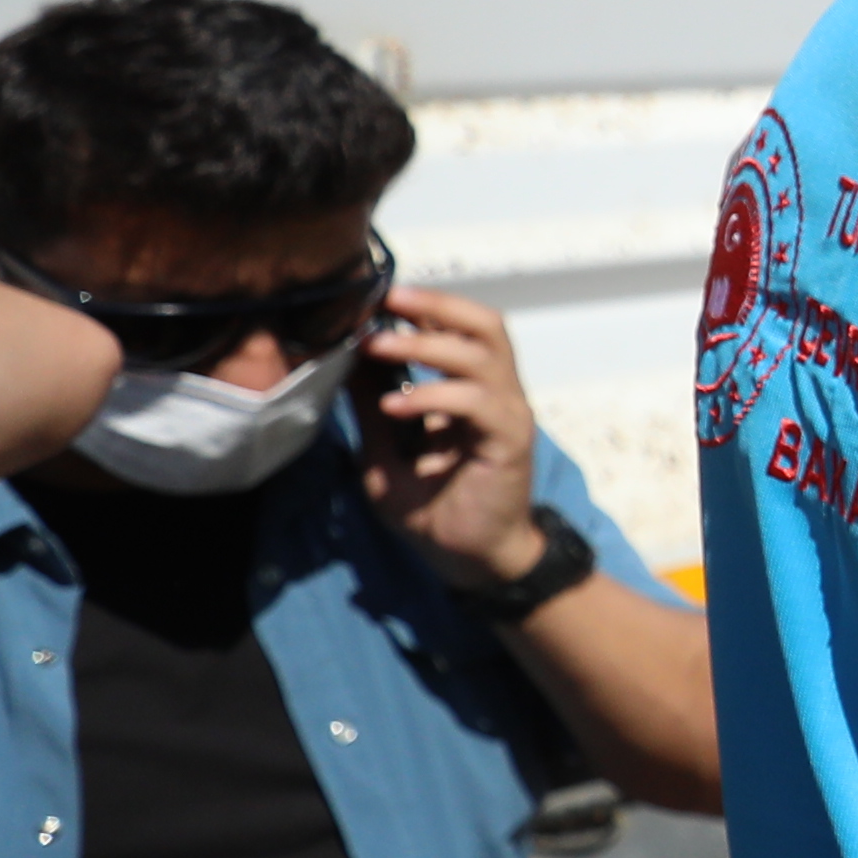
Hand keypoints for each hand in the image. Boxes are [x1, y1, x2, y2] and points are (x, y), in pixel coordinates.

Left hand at [356, 285, 548, 581]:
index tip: (374, 298)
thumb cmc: (433, 509)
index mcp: (471, 389)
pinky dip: (434, 395)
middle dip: (435, 305)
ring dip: (427, 342)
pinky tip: (395, 406)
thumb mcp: (384, 452)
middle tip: (386, 301)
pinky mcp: (509, 439)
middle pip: (484, 324)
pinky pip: (476, 401)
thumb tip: (348, 360)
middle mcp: (496, 392)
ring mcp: (506, 413)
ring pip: (482, 352)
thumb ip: (372, 408)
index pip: (459, 327)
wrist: (469, 559)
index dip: (423, 305)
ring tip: (379, 345)